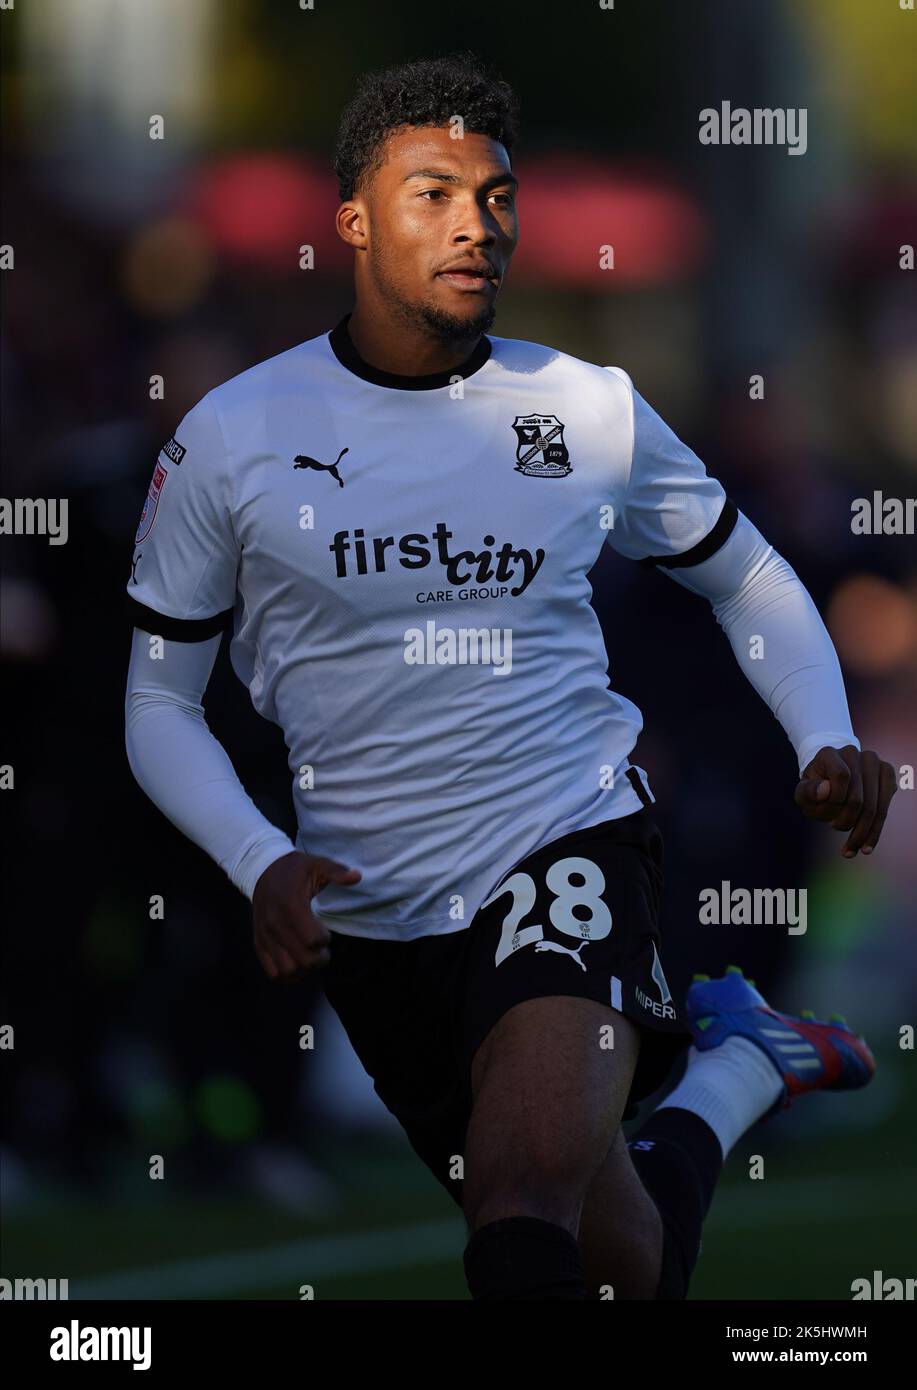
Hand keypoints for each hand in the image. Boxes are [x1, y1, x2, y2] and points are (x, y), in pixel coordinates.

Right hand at [251, 851, 360, 980]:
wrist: (263, 871)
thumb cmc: (295, 870)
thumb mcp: (317, 863)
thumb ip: (337, 871)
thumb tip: (357, 876)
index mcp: (291, 906)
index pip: (311, 940)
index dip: (324, 939)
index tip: (325, 931)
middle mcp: (275, 925)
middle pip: (303, 960)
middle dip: (319, 959)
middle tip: (323, 949)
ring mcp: (265, 936)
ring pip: (287, 971)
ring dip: (304, 969)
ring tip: (309, 956)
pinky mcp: (259, 943)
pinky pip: (272, 973)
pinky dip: (287, 974)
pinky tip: (297, 962)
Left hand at [794, 745, 897, 857]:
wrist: (829, 783)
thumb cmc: (815, 789)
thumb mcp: (803, 792)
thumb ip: (808, 791)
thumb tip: (826, 790)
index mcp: (830, 753)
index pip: (842, 776)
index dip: (835, 800)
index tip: (825, 811)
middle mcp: (855, 754)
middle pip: (859, 797)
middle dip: (847, 821)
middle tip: (835, 829)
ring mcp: (875, 763)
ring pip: (875, 806)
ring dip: (862, 831)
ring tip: (851, 850)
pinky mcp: (887, 776)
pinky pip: (885, 807)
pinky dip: (874, 831)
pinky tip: (866, 847)